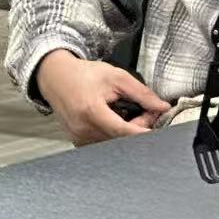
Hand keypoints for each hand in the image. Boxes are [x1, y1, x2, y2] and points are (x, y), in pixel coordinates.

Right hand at [35, 49, 170, 145]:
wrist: (57, 77)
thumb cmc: (85, 75)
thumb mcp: (117, 76)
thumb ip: (141, 93)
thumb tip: (161, 107)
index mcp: (91, 111)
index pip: (122, 131)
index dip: (142, 133)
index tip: (158, 132)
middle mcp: (82, 129)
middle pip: (119, 139)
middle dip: (137, 128)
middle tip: (147, 113)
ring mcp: (78, 137)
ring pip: (112, 143)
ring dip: (126, 133)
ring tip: (131, 114)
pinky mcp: (77, 140)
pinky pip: (102, 144)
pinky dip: (114, 135)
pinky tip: (118, 121)